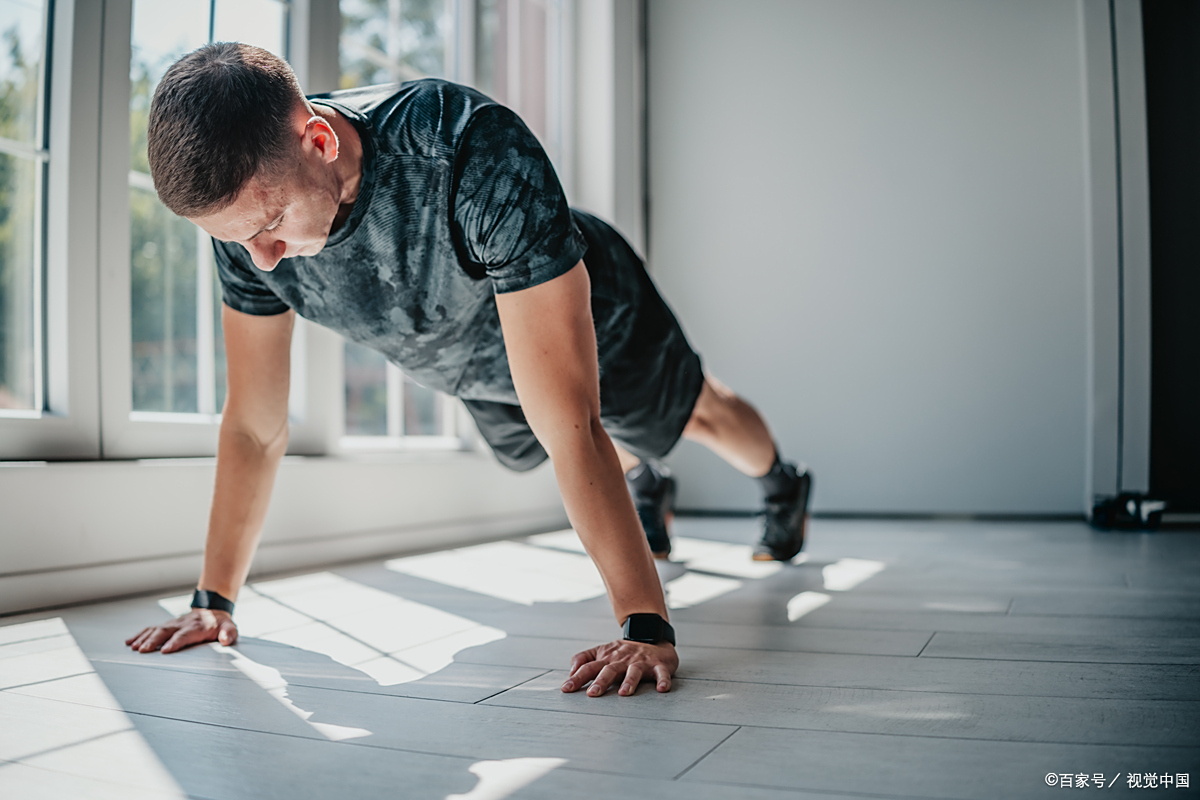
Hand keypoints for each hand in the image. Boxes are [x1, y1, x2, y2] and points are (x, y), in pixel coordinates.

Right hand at [125, 608, 236, 653]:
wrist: (212, 609)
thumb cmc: (220, 623)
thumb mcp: (229, 627)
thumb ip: (229, 633)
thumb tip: (225, 640)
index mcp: (197, 627)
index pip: (184, 635)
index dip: (175, 642)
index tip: (165, 651)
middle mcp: (182, 624)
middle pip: (166, 632)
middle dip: (154, 641)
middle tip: (143, 651)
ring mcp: (173, 624)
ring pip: (156, 630)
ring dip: (144, 638)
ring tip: (134, 648)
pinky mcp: (167, 626)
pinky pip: (151, 629)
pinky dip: (140, 634)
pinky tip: (129, 642)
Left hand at [561, 639, 678, 696]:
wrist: (653, 637)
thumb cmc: (624, 652)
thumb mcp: (602, 651)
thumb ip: (584, 659)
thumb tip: (570, 672)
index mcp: (607, 659)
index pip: (589, 667)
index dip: (577, 677)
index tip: (566, 688)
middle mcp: (622, 660)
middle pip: (610, 670)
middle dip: (601, 681)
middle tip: (593, 694)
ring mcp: (641, 662)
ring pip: (634, 671)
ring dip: (629, 681)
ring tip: (624, 693)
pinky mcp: (658, 665)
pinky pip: (661, 673)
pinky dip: (663, 680)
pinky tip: (662, 689)